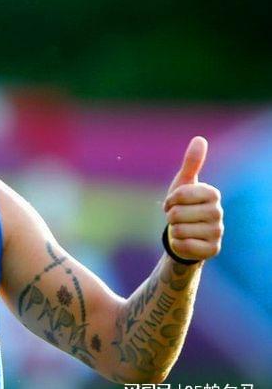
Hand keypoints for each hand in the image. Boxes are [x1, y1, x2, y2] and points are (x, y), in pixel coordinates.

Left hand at [162, 136, 223, 261]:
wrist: (186, 233)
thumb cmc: (184, 206)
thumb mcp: (184, 184)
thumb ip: (191, 163)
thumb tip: (199, 139)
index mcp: (212, 194)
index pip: (180, 194)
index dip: (170, 200)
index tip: (174, 202)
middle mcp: (219, 212)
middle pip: (177, 213)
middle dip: (171, 216)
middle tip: (178, 218)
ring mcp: (218, 232)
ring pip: (178, 230)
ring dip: (174, 230)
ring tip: (183, 229)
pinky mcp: (212, 250)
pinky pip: (183, 245)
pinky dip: (178, 244)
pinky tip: (185, 241)